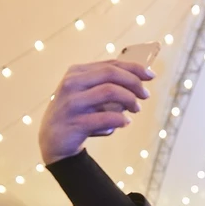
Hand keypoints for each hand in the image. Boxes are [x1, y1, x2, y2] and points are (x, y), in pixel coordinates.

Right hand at [39, 60, 154, 164]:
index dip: (134, 68)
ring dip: (129, 99)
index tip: (151, 75)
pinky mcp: (75, 123)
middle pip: (110, 74)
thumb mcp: (86, 93)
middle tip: (145, 95)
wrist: (53, 141)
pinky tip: (125, 122)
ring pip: (109, 91)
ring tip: (136, 109)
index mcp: (76, 72)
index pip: (110, 64)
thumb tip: (139, 79)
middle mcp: (72, 83)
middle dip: (134, 83)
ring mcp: (72, 102)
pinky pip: (105, 118)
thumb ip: (106, 84)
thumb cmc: (76, 114)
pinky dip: (120, 119)